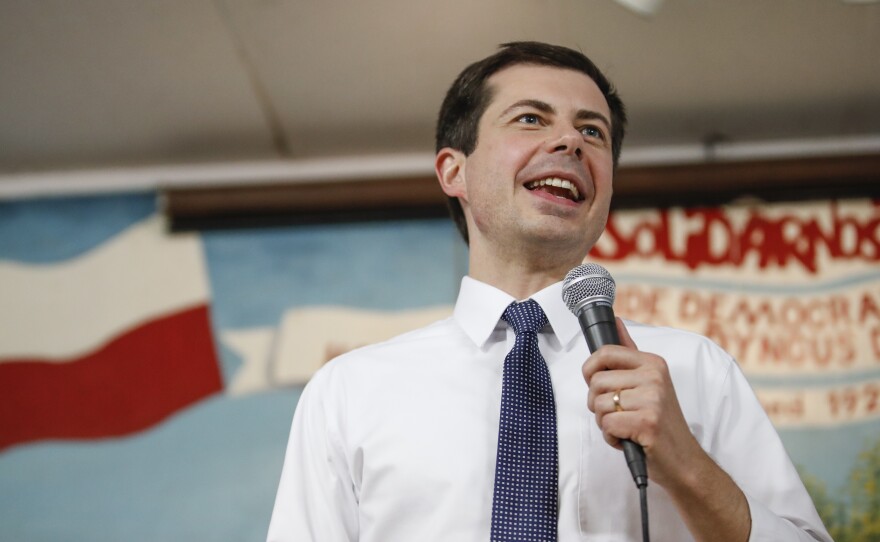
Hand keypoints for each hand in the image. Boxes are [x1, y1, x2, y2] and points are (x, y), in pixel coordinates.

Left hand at [582, 317, 701, 488]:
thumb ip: (630, 353)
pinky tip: (628, 439)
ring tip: (625, 427)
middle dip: (597, 403)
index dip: (590, 370)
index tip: (597, 384)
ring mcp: (652, 399)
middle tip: (617, 414)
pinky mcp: (648, 422)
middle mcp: (654, 377)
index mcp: (653, 363)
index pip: (605, 352)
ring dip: (605, 423)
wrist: (684, 461)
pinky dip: (611, 437)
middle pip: (596, 382)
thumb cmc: (660, 422)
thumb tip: (616, 321)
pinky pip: (607, 424)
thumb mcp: (649, 383)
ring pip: (599, 405)